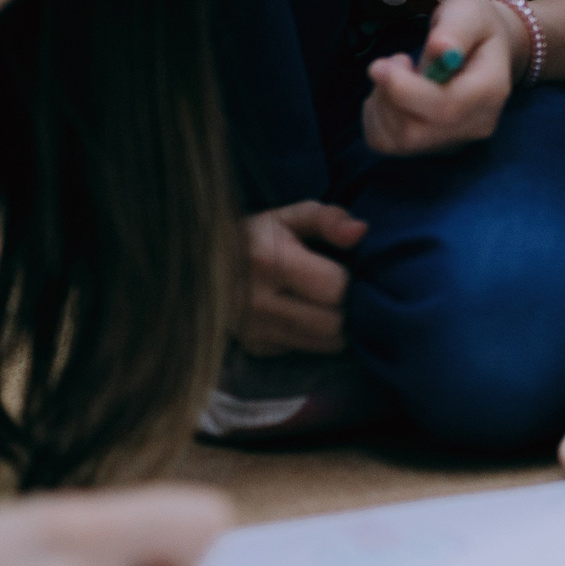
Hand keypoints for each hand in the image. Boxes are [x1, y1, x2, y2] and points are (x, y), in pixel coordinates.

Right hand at [240, 201, 364, 355]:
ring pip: (324, 343)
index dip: (352, 281)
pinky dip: (317, 337)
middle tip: (346, 292)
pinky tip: (309, 314)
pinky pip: (305, 349)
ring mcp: (254, 329)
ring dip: (338, 327)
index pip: (334, 288)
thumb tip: (361, 231)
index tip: (349, 271)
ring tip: (330, 303)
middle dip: (349, 309)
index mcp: (268, 261)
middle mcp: (258, 302)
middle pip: (333, 324)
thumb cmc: (259, 236)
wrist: (203, 265)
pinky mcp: (256, 347)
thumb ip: (328, 219)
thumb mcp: (290, 216)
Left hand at [363, 0, 528, 155]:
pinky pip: (388, 145)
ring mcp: (454, 141)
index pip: (446, 108)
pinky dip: (375, 119)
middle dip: (387, 97)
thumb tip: (441, 49)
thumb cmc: (475, 27)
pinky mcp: (432, 148)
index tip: (379, 65)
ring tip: (393, 75)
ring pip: (399, 141)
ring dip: (381, 105)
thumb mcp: (469, 13)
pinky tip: (387, 96)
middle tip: (387, 63)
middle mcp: (476, 125)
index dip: (405, 91)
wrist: (484, 51)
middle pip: (417, 132)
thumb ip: (456, 29)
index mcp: (490, 91)